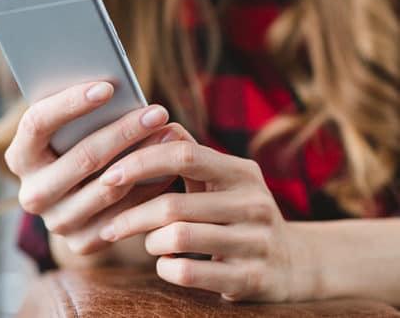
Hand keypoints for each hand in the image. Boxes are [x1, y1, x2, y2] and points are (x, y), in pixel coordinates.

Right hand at [6, 81, 192, 253]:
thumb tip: (116, 88)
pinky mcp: (81, 242)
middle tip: (157, 112)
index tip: (107, 87)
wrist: (74, 203)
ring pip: (108, 188)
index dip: (70, 103)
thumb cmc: (73, 148)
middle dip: (125, 131)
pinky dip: (148, 191)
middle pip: (83, 157)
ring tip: (171, 136)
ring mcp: (55, 221)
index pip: (37, 124)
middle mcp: (32, 193)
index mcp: (19, 157)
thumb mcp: (66, 131)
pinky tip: (169, 170)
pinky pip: (122, 215)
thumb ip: (79, 113)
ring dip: (144, 159)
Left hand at [98, 133, 308, 301]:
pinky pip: (187, 272)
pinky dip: (165, 267)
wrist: (294, 264)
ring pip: (177, 238)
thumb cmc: (238, 213)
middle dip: (131, 216)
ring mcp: (256, 242)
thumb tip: (146, 124)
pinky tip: (166, 263)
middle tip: (110, 226)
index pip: (183, 154)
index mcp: (241, 172)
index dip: (139, 162)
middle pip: (172, 205)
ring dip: (150, 242)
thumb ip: (187, 154)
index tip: (108, 176)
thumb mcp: (223, 180)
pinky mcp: (251, 279)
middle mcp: (252, 203)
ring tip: (148, 243)